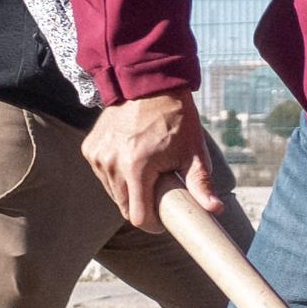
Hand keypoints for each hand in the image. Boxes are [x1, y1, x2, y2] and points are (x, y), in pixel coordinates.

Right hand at [85, 90, 230, 233]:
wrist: (148, 84)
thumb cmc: (175, 118)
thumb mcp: (193, 152)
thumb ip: (201, 184)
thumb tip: (216, 210)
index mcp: (137, 167)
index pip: (138, 217)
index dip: (153, 223)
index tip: (163, 219)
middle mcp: (111, 163)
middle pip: (124, 207)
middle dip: (142, 207)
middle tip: (159, 192)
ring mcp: (98, 156)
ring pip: (112, 193)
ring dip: (128, 191)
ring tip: (146, 172)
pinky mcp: (90, 148)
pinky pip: (103, 175)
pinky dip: (116, 175)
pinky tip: (130, 159)